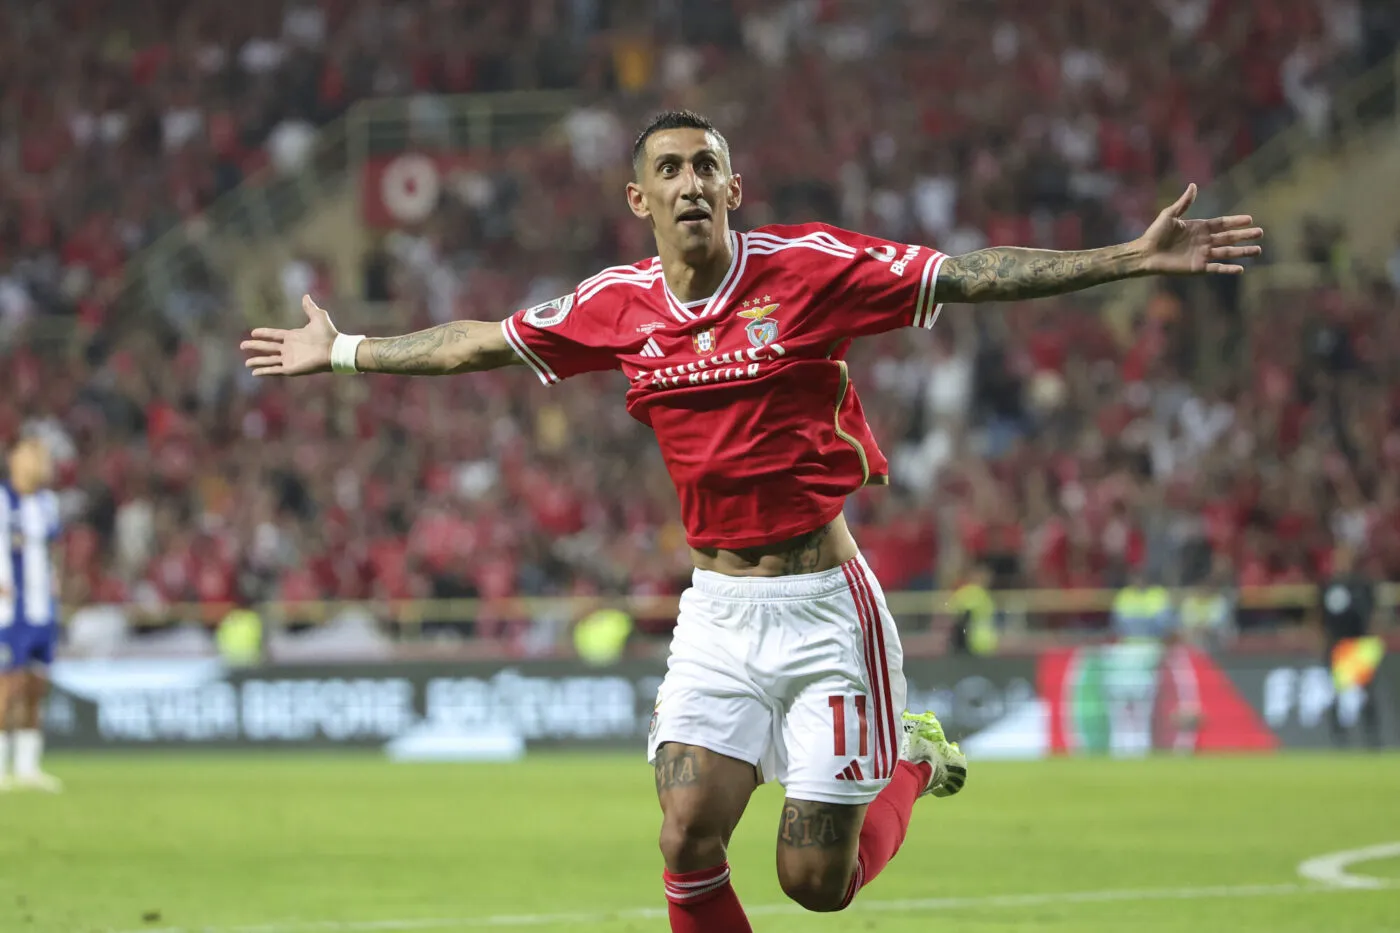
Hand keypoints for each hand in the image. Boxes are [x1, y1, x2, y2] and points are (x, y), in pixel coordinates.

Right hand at [240, 295, 337, 376]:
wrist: (334, 349)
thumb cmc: (328, 334)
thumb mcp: (318, 316)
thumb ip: (309, 307)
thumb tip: (306, 296)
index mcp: (293, 337)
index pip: (274, 335)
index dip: (264, 334)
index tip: (253, 332)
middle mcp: (289, 348)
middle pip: (268, 347)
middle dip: (255, 346)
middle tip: (242, 345)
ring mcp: (289, 359)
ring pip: (269, 360)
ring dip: (257, 361)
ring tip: (246, 363)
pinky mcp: (291, 368)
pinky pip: (274, 370)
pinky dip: (264, 371)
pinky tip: (255, 372)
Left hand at [1134, 184, 1263, 275]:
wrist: (1144, 253)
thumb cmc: (1154, 233)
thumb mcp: (1169, 215)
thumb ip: (1183, 203)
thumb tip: (1193, 186)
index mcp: (1199, 228)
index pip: (1222, 224)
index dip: (1235, 222)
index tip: (1250, 219)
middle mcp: (1204, 241)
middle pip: (1229, 238)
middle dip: (1244, 236)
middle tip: (1260, 233)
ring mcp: (1202, 255)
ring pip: (1227, 253)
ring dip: (1242, 252)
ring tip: (1257, 250)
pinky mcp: (1197, 267)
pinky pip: (1216, 268)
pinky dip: (1228, 269)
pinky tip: (1240, 269)